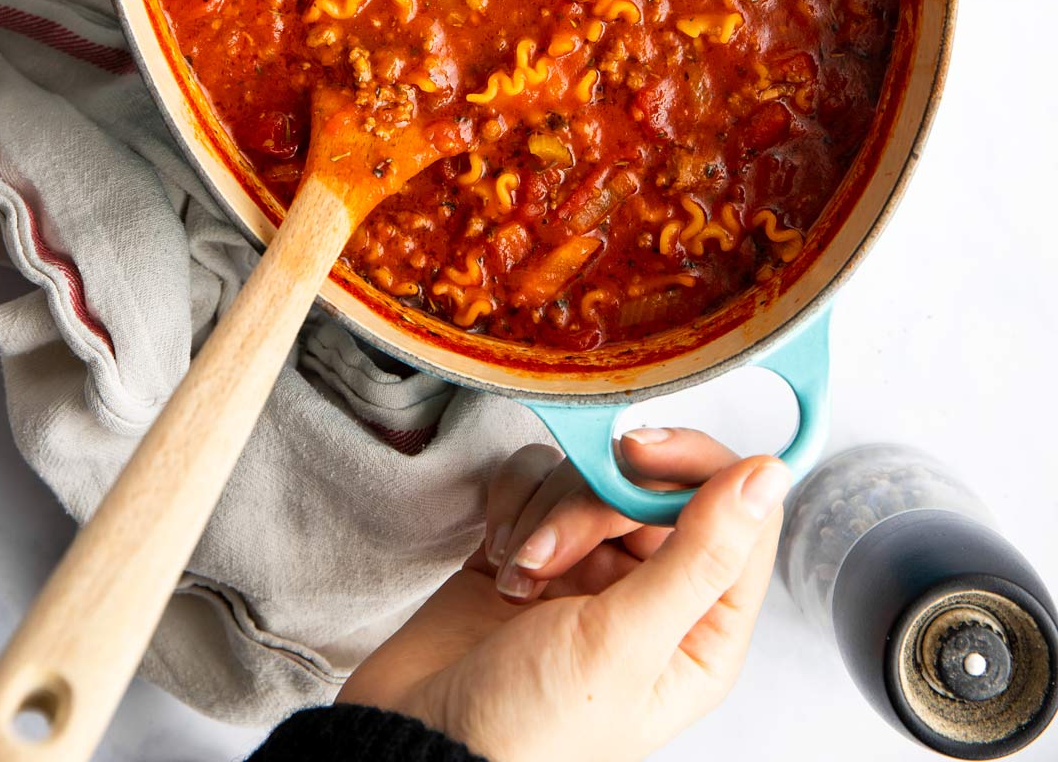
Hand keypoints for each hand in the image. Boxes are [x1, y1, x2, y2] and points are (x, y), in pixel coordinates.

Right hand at [340, 428, 788, 761]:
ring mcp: (592, 568)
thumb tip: (768, 476)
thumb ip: (700, 554)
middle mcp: (653, 593)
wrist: (417, 735)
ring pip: (593, 477)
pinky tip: (500, 560)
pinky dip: (515, 508)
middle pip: (656, 485)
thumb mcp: (624, 644)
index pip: (737, 513)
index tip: (638, 452)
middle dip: (595, 503)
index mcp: (700, 630)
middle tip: (556, 545)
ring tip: (520, 572)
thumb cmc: (527, 729)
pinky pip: (540, 480)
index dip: (694, 467)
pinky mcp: (535, 546)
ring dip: (547, 514)